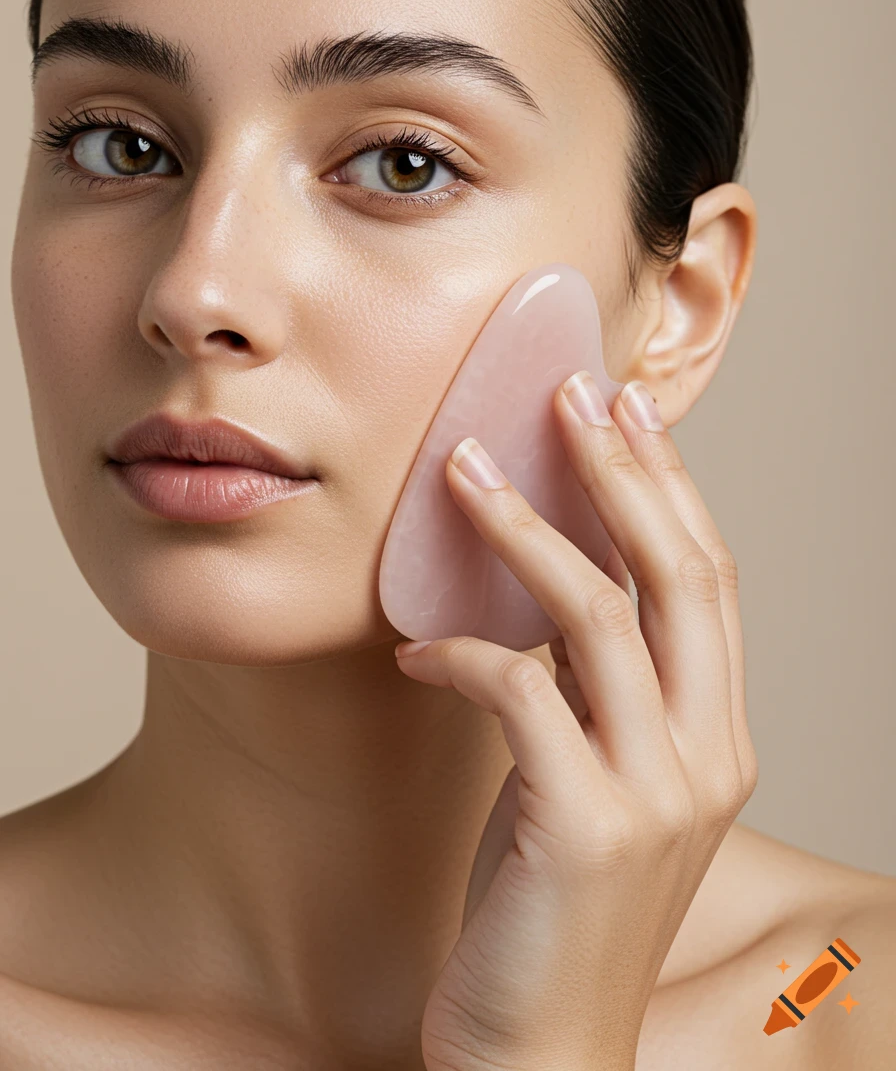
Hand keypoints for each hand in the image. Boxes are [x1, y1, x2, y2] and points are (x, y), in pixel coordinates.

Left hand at [394, 372, 758, 1070]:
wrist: (544, 1055)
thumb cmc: (555, 911)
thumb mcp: (592, 785)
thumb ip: (586, 695)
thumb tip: (525, 593)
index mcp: (719, 738)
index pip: (707, 580)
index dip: (669, 487)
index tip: (625, 410)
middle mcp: (708, 756)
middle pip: (679, 573)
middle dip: (622, 470)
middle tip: (569, 393)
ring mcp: (656, 793)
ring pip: (600, 614)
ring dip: (525, 527)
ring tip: (461, 469)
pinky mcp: (584, 827)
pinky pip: (517, 692)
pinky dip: (460, 654)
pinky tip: (415, 652)